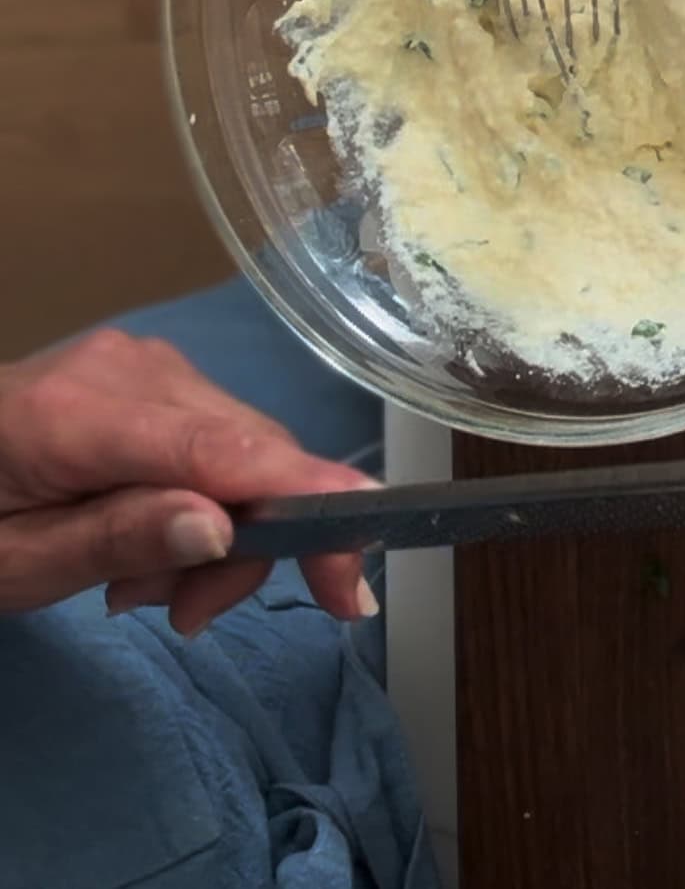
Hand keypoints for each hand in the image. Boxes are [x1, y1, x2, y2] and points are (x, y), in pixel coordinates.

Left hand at [0, 327, 378, 635]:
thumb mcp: (14, 563)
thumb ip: (114, 538)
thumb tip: (223, 530)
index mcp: (82, 412)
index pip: (220, 449)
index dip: (304, 499)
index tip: (356, 562)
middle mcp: (135, 367)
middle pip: (249, 453)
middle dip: (248, 547)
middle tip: (184, 617)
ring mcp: (150, 361)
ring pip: (246, 449)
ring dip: (224, 530)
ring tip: (143, 585)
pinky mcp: (157, 372)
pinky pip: (221, 437)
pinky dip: (209, 499)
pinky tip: (153, 536)